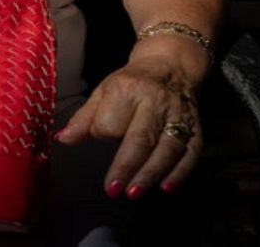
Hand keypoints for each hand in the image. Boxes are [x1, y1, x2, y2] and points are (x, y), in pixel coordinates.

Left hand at [54, 49, 203, 199]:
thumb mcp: (103, 91)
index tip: (101, 136)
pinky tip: (167, 187)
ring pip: (166, 149)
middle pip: (140, 139)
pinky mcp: (196, 127)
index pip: (111, 121)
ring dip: (150, 174)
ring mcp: (179, 115)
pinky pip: (191, 153)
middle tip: (113, 189)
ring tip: (133, 193)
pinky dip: (180, 172)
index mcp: (128, 89)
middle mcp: (155, 102)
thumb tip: (62, 140)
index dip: (102, 133)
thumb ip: (83, 118)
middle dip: (125, 167)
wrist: (171, 66)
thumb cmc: (131, 82)